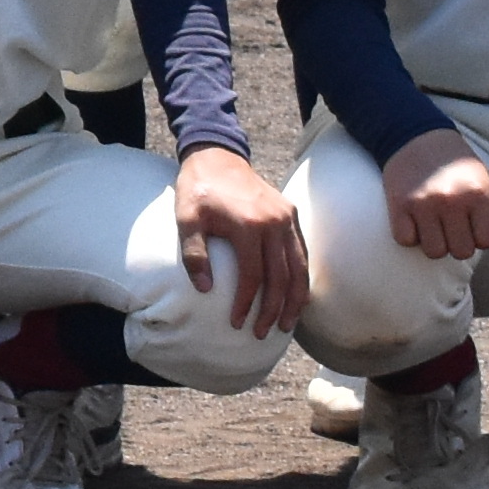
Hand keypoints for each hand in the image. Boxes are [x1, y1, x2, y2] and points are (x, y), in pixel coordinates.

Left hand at [171, 143, 308, 335]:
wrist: (217, 156)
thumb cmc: (198, 189)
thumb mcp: (186, 218)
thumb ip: (193, 254)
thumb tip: (205, 290)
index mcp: (248, 225)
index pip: (253, 276)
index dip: (246, 303)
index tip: (237, 322)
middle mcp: (274, 222)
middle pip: (281, 277)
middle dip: (274, 309)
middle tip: (264, 332)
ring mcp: (286, 217)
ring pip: (299, 267)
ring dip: (295, 299)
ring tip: (288, 324)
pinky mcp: (290, 213)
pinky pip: (301, 251)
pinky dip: (302, 277)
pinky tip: (297, 296)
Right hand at [378, 125, 488, 264]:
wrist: (415, 135)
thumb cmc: (456, 164)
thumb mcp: (485, 182)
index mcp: (478, 193)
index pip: (487, 241)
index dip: (481, 238)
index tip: (473, 225)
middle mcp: (452, 200)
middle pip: (461, 252)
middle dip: (458, 242)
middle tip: (452, 225)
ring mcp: (424, 203)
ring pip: (434, 252)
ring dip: (435, 242)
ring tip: (434, 225)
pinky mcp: (399, 204)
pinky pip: (406, 240)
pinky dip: (410, 235)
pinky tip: (414, 220)